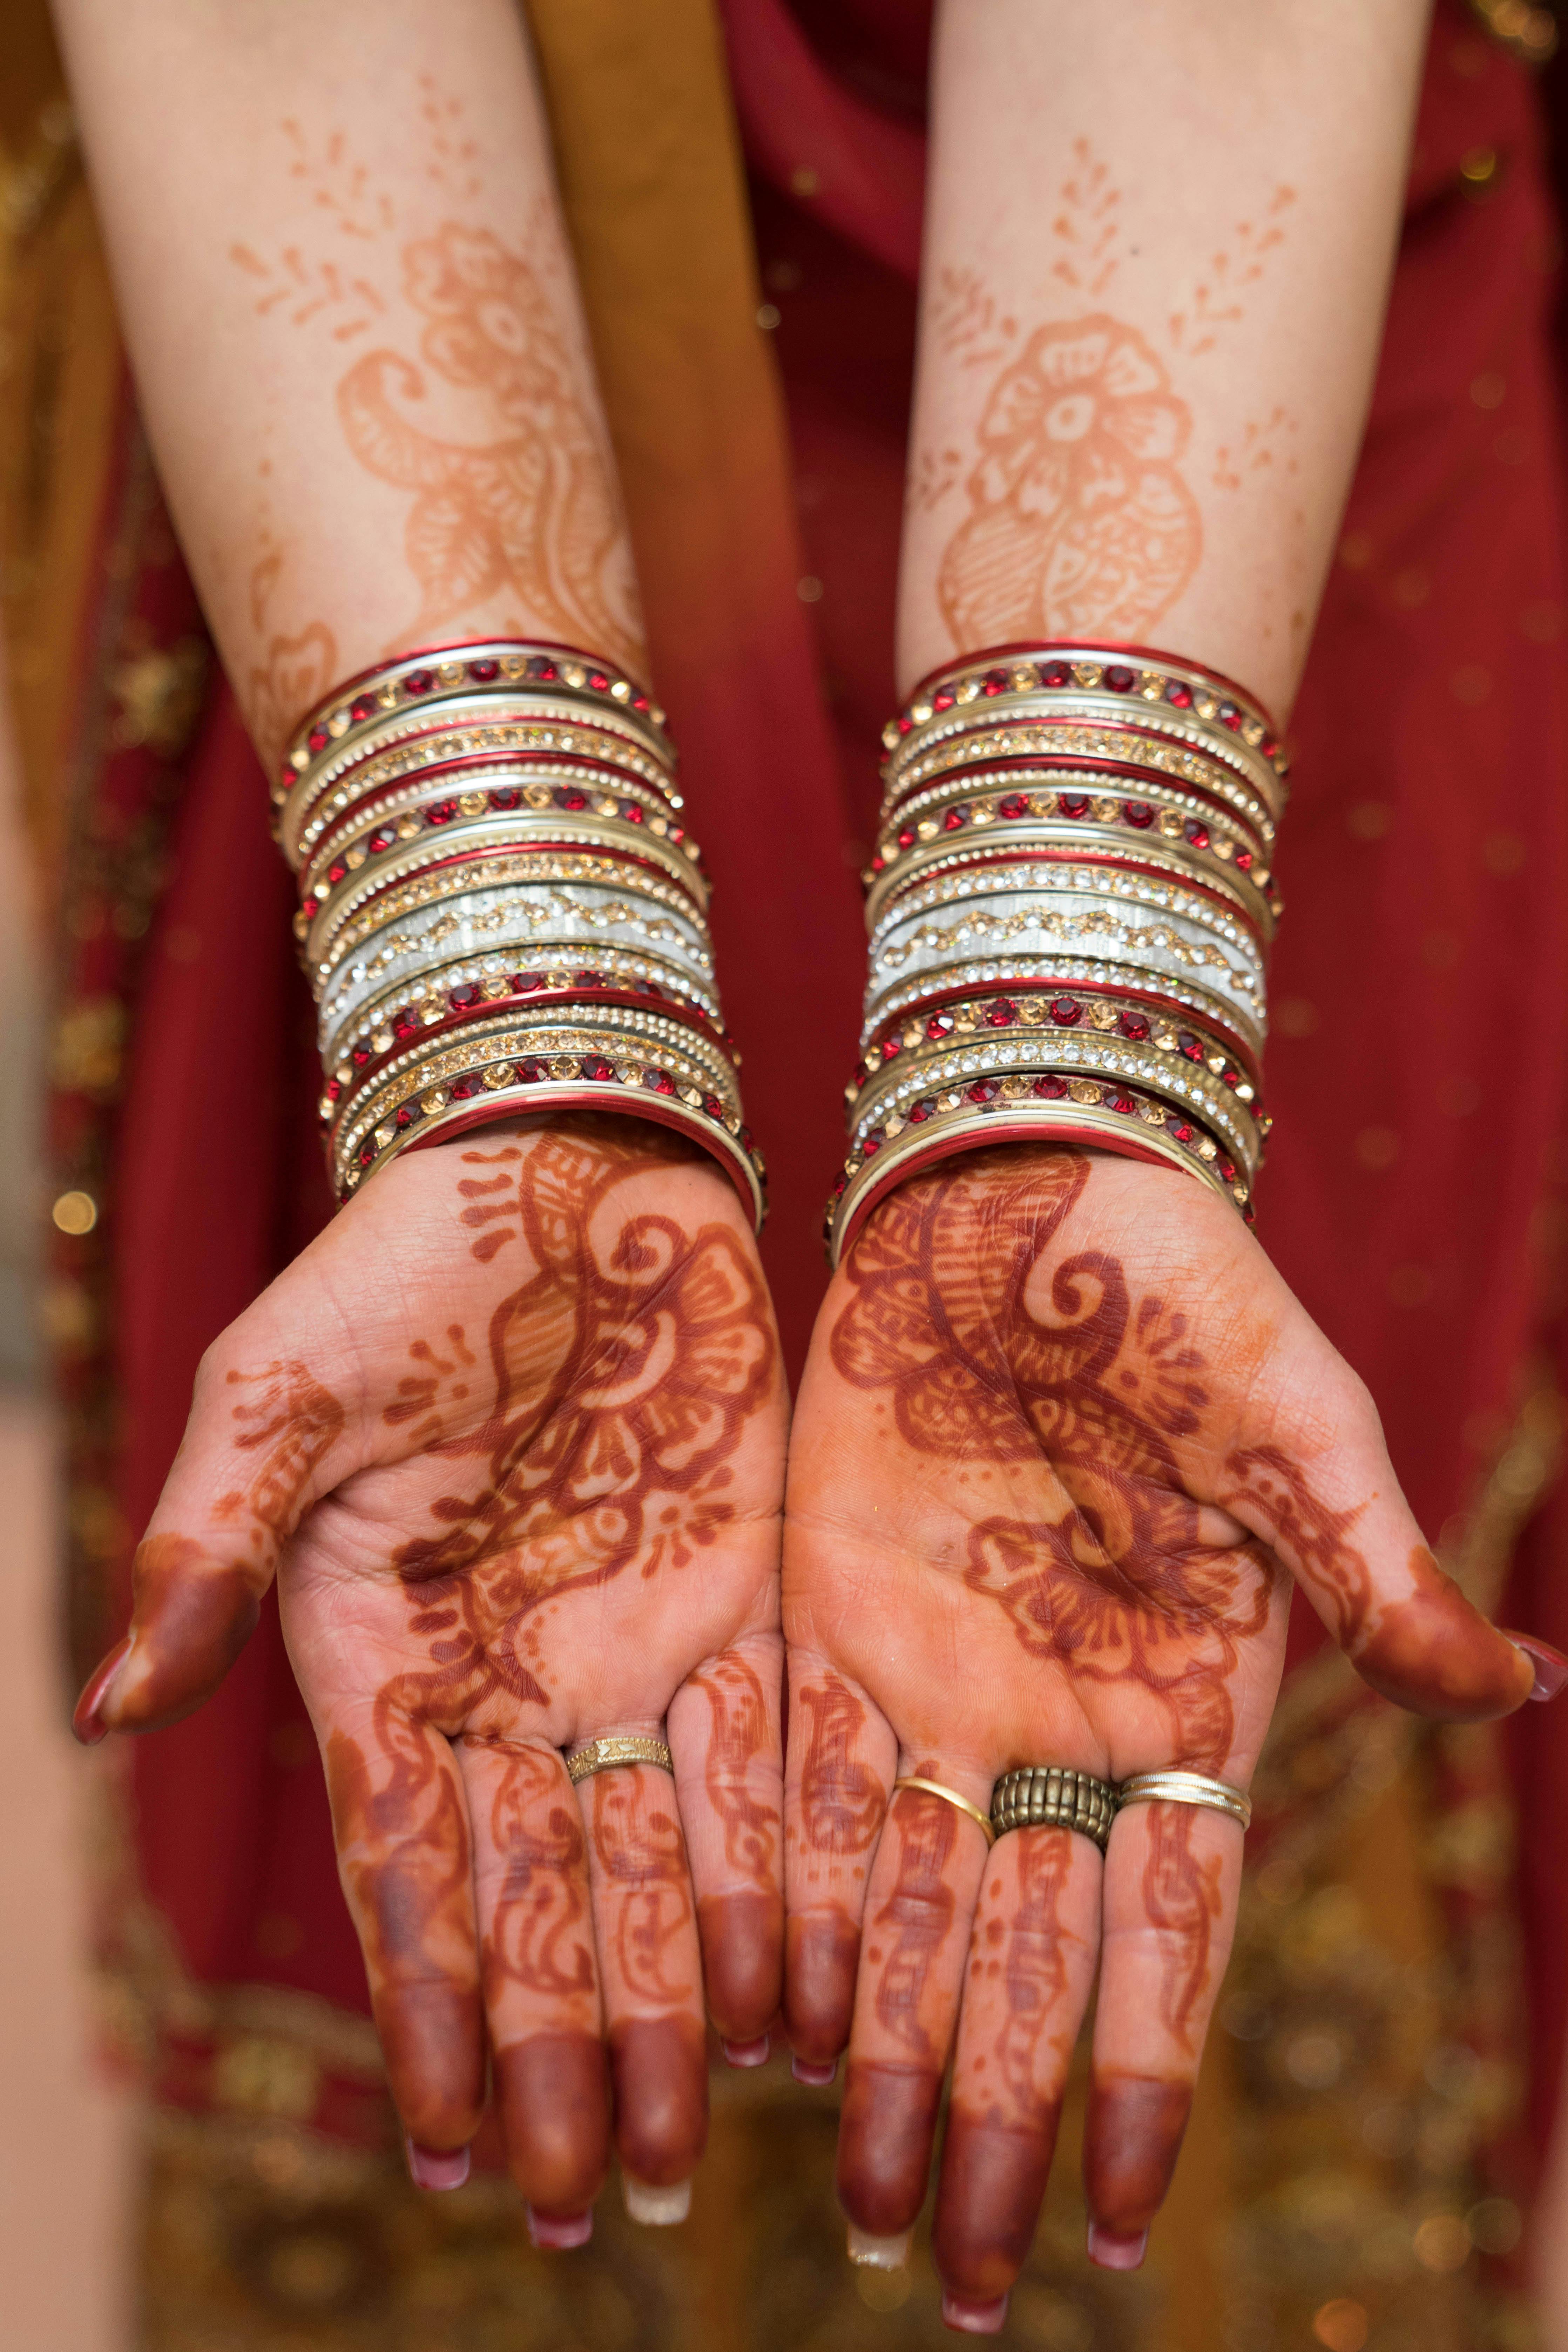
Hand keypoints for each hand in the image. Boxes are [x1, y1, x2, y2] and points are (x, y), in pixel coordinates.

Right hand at [74, 1116, 787, 2235]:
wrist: (559, 1167)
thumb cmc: (394, 1266)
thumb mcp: (274, 1391)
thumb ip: (206, 1544)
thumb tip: (108, 1715)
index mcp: (382, 1654)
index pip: (406, 1861)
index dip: (425, 2000)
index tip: (441, 2142)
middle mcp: (509, 1680)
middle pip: (541, 1892)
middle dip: (559, 2045)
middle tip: (584, 2195)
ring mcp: (631, 1646)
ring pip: (658, 1855)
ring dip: (673, 1998)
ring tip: (686, 2139)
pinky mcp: (743, 1593)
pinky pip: (770, 1752)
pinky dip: (784, 1863)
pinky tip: (806, 1981)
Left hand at [782, 1145, 1552, 2326]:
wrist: (1028, 1196)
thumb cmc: (1185, 1293)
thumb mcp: (1295, 1422)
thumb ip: (1371, 1562)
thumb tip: (1519, 1689)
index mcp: (1183, 1697)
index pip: (1167, 1923)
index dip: (1147, 2068)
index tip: (1129, 2219)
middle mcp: (1054, 1720)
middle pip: (1020, 1955)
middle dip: (993, 2112)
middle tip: (955, 2271)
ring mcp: (933, 1681)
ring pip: (897, 1906)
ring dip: (878, 2053)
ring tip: (862, 2206)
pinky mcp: (825, 1620)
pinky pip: (792, 1789)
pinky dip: (773, 1904)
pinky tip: (754, 2026)